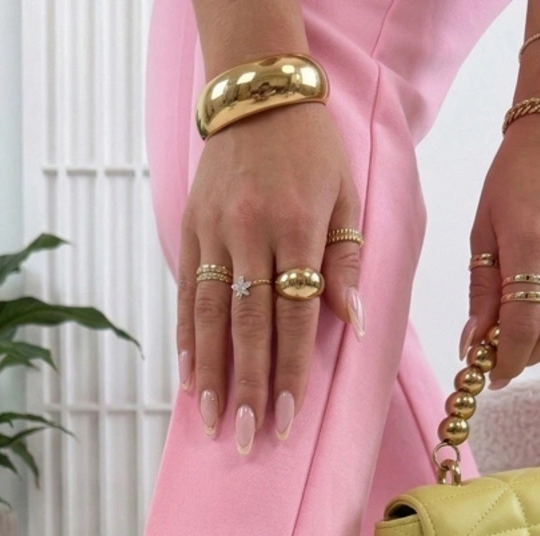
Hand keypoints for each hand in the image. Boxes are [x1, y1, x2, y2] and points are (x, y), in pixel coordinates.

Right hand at [177, 102, 362, 452]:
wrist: (257, 94)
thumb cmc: (312, 150)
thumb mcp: (345, 195)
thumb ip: (346, 260)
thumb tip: (353, 323)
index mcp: (296, 227)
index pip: (294, 314)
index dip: (290, 369)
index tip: (287, 417)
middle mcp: (251, 234)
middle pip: (249, 325)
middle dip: (249, 386)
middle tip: (249, 438)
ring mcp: (215, 233)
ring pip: (210, 315)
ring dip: (211, 374)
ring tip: (212, 421)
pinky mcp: (190, 231)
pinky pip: (186, 294)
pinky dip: (186, 339)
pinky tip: (188, 378)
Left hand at [464, 116, 539, 385]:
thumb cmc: (515, 179)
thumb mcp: (484, 230)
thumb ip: (482, 290)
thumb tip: (473, 344)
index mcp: (529, 241)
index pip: (522, 321)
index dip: (509, 358)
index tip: (494, 375)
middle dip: (530, 356)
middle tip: (509, 355)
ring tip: (529, 334)